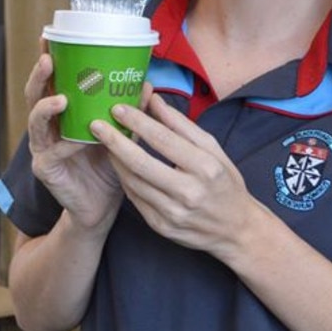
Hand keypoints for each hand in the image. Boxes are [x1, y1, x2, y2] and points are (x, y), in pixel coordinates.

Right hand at [25, 51, 122, 230]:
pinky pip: (52, 152)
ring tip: (61, 97)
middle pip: (34, 94)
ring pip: (35, 120)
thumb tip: (147, 85)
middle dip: (39, 75)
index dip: (47, 57)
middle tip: (49, 59)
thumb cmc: (109, 164)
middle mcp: (47, 125)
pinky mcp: (45, 168)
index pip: (50, 79)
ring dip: (46, 106)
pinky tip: (75, 140)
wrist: (102, 205)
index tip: (48, 36)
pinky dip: (64, 144)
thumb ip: (130, 111)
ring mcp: (42, 146)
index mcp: (62, 111)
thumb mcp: (121, 133)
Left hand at [90, 93, 264, 261]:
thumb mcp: (212, 149)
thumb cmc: (225, 182)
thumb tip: (154, 100)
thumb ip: (181, 125)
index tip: (117, 108)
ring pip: (133, 182)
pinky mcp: (161, 227)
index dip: (138, 122)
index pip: (164, 140)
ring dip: (115, 159)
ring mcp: (173, 213)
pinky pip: (135, 198)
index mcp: (205, 168)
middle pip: (141, 163)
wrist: (235, 230)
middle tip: (96, 124)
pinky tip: (117, 164)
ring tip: (104, 141)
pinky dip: (124, 178)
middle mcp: (189, 192)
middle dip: (114, 141)